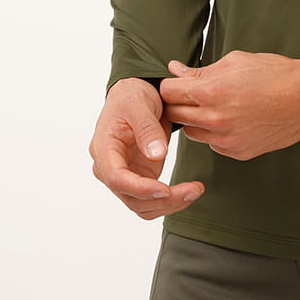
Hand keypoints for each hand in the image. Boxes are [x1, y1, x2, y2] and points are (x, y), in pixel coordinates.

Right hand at [89, 77, 205, 219]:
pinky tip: (189, 191)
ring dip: (169, 204)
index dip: (140, 188)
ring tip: (195, 190)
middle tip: (193, 190)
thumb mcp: (139, 104)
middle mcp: (110, 167)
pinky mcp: (139, 176)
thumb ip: (147, 128)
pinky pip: (152, 199)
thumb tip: (156, 155)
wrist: (135, 94)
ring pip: (142, 205)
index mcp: (104, 148)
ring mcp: (125, 175)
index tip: (164, 190)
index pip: (117, 178)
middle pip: (131, 197)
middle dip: (162, 200)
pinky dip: (170, 200)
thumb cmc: (132, 95)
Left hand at [160, 50, 299, 161]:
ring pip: (192, 133)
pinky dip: (215, 133)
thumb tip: (175, 69)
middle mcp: (214, 119)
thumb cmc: (274, 72)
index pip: (169, 92)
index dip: (170, 85)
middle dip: (178, 103)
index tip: (177, 83)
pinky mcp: (238, 152)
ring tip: (214, 106)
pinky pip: (213, 144)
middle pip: (174, 115)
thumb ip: (201, 70)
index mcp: (211, 91)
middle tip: (190, 95)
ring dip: (195, 120)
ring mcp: (226, 140)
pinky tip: (232, 119)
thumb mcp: (236, 61)